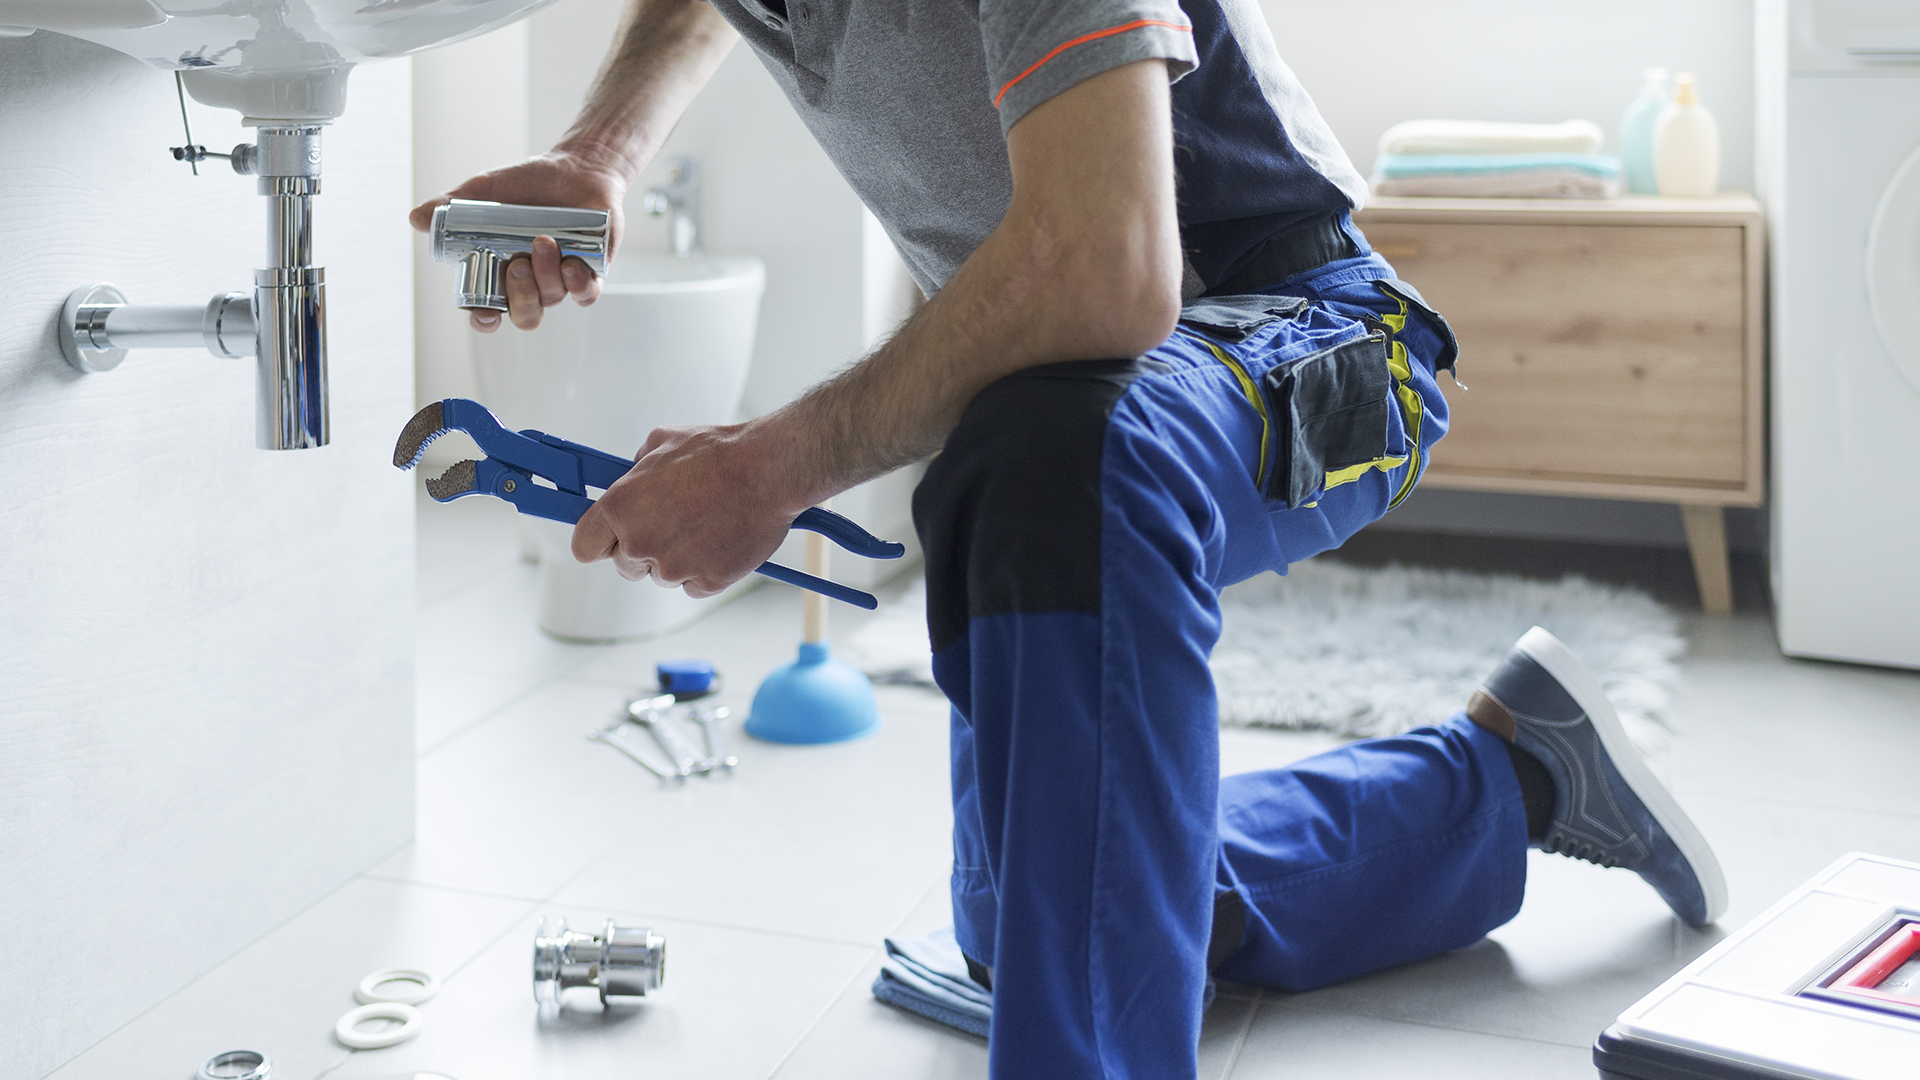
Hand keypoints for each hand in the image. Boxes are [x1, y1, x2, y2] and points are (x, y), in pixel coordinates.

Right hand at [409, 151, 628, 332]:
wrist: (574, 167)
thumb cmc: (526, 185)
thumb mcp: (485, 192)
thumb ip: (452, 207)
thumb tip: (416, 218)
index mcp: (500, 272)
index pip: (489, 310)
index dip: (485, 319)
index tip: (484, 314)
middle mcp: (531, 283)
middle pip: (525, 314)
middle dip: (520, 296)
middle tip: (516, 264)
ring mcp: (561, 280)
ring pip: (553, 299)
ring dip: (546, 276)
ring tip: (545, 241)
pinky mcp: (590, 272)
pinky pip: (585, 293)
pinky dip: (578, 284)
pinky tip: (572, 263)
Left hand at [571, 421, 807, 597]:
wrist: (768, 470)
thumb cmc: (717, 451)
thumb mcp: (660, 443)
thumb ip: (635, 472)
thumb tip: (631, 484)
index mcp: (620, 508)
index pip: (584, 547)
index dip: (598, 543)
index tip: (610, 540)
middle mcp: (640, 543)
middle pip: (625, 567)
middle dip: (644, 551)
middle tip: (673, 525)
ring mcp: (674, 568)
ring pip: (663, 577)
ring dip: (677, 560)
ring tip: (706, 525)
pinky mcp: (707, 583)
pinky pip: (694, 585)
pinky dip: (706, 569)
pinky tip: (722, 540)